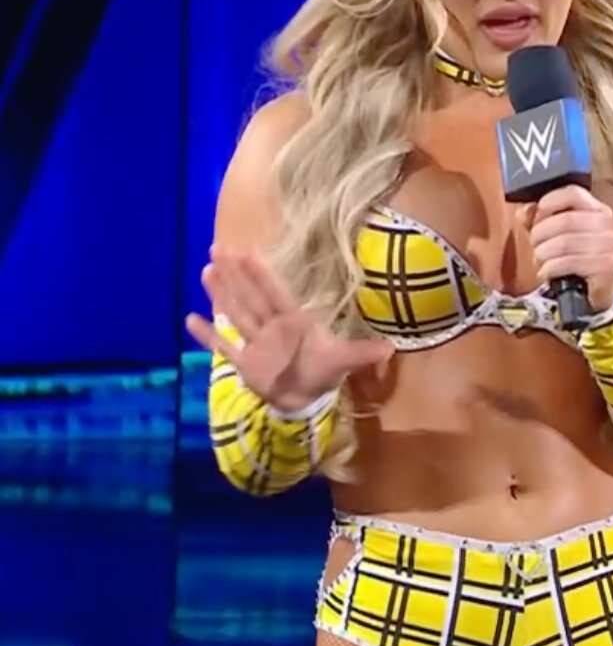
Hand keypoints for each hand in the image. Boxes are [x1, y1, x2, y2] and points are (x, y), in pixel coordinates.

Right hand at [185, 245, 393, 414]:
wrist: (306, 399)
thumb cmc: (323, 371)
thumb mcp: (343, 361)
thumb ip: (363, 354)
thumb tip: (391, 349)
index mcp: (294, 322)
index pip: (276, 294)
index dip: (263, 275)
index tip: (250, 251)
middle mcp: (272, 328)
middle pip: (251, 296)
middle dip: (236, 274)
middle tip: (219, 246)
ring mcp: (256, 343)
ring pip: (236, 314)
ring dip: (222, 294)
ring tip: (207, 269)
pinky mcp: (245, 363)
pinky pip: (223, 347)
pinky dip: (208, 336)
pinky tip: (189, 320)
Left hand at [520, 185, 612, 312]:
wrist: (596, 295)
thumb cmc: (576, 262)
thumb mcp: (557, 237)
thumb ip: (539, 221)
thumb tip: (524, 212)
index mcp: (599, 210)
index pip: (573, 193)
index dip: (549, 203)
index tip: (535, 218)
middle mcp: (610, 225)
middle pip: (565, 220)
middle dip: (540, 233)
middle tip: (534, 245)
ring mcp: (611, 246)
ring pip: (564, 242)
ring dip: (543, 253)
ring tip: (540, 260)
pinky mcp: (607, 267)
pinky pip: (568, 262)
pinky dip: (550, 268)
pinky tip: (546, 272)